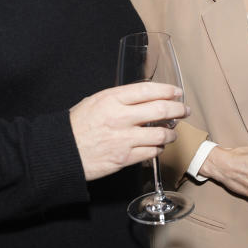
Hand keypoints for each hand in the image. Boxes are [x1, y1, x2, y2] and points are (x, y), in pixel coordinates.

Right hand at [69, 82, 188, 180]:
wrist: (62, 152)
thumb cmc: (77, 125)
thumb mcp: (95, 101)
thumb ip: (120, 98)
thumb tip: (144, 96)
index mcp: (112, 99)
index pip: (149, 90)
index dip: (168, 90)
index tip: (177, 92)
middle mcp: (120, 117)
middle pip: (161, 110)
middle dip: (178, 109)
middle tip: (185, 110)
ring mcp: (123, 139)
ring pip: (161, 134)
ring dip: (172, 133)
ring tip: (172, 132)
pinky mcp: (124, 158)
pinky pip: (151, 152)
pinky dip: (159, 148)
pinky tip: (158, 146)